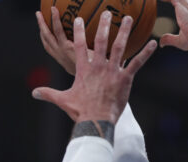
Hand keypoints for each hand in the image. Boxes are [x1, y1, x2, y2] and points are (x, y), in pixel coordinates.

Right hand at [32, 11, 156, 122]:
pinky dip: (145, 53)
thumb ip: (48, 93)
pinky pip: (136, 63)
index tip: (77, 19)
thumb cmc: (81, 111)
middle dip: (104, 25)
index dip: (77, 31)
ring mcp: (112, 72)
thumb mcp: (63, 100)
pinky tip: (153, 43)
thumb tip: (34, 92)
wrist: (97, 121)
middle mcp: (98, 67)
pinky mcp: (125, 79)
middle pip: (101, 41)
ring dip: (124, 32)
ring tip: (129, 19)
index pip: (78, 45)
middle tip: (108, 12)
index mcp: (83, 69)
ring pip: (119, 47)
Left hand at [159, 0, 187, 50]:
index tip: (162, 0)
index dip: (170, 0)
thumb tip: (161, 44)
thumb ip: (169, 39)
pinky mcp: (180, 4)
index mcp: (187, 13)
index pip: (178, 3)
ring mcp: (184, 4)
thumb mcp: (178, 40)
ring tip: (152, 0)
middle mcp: (187, 6)